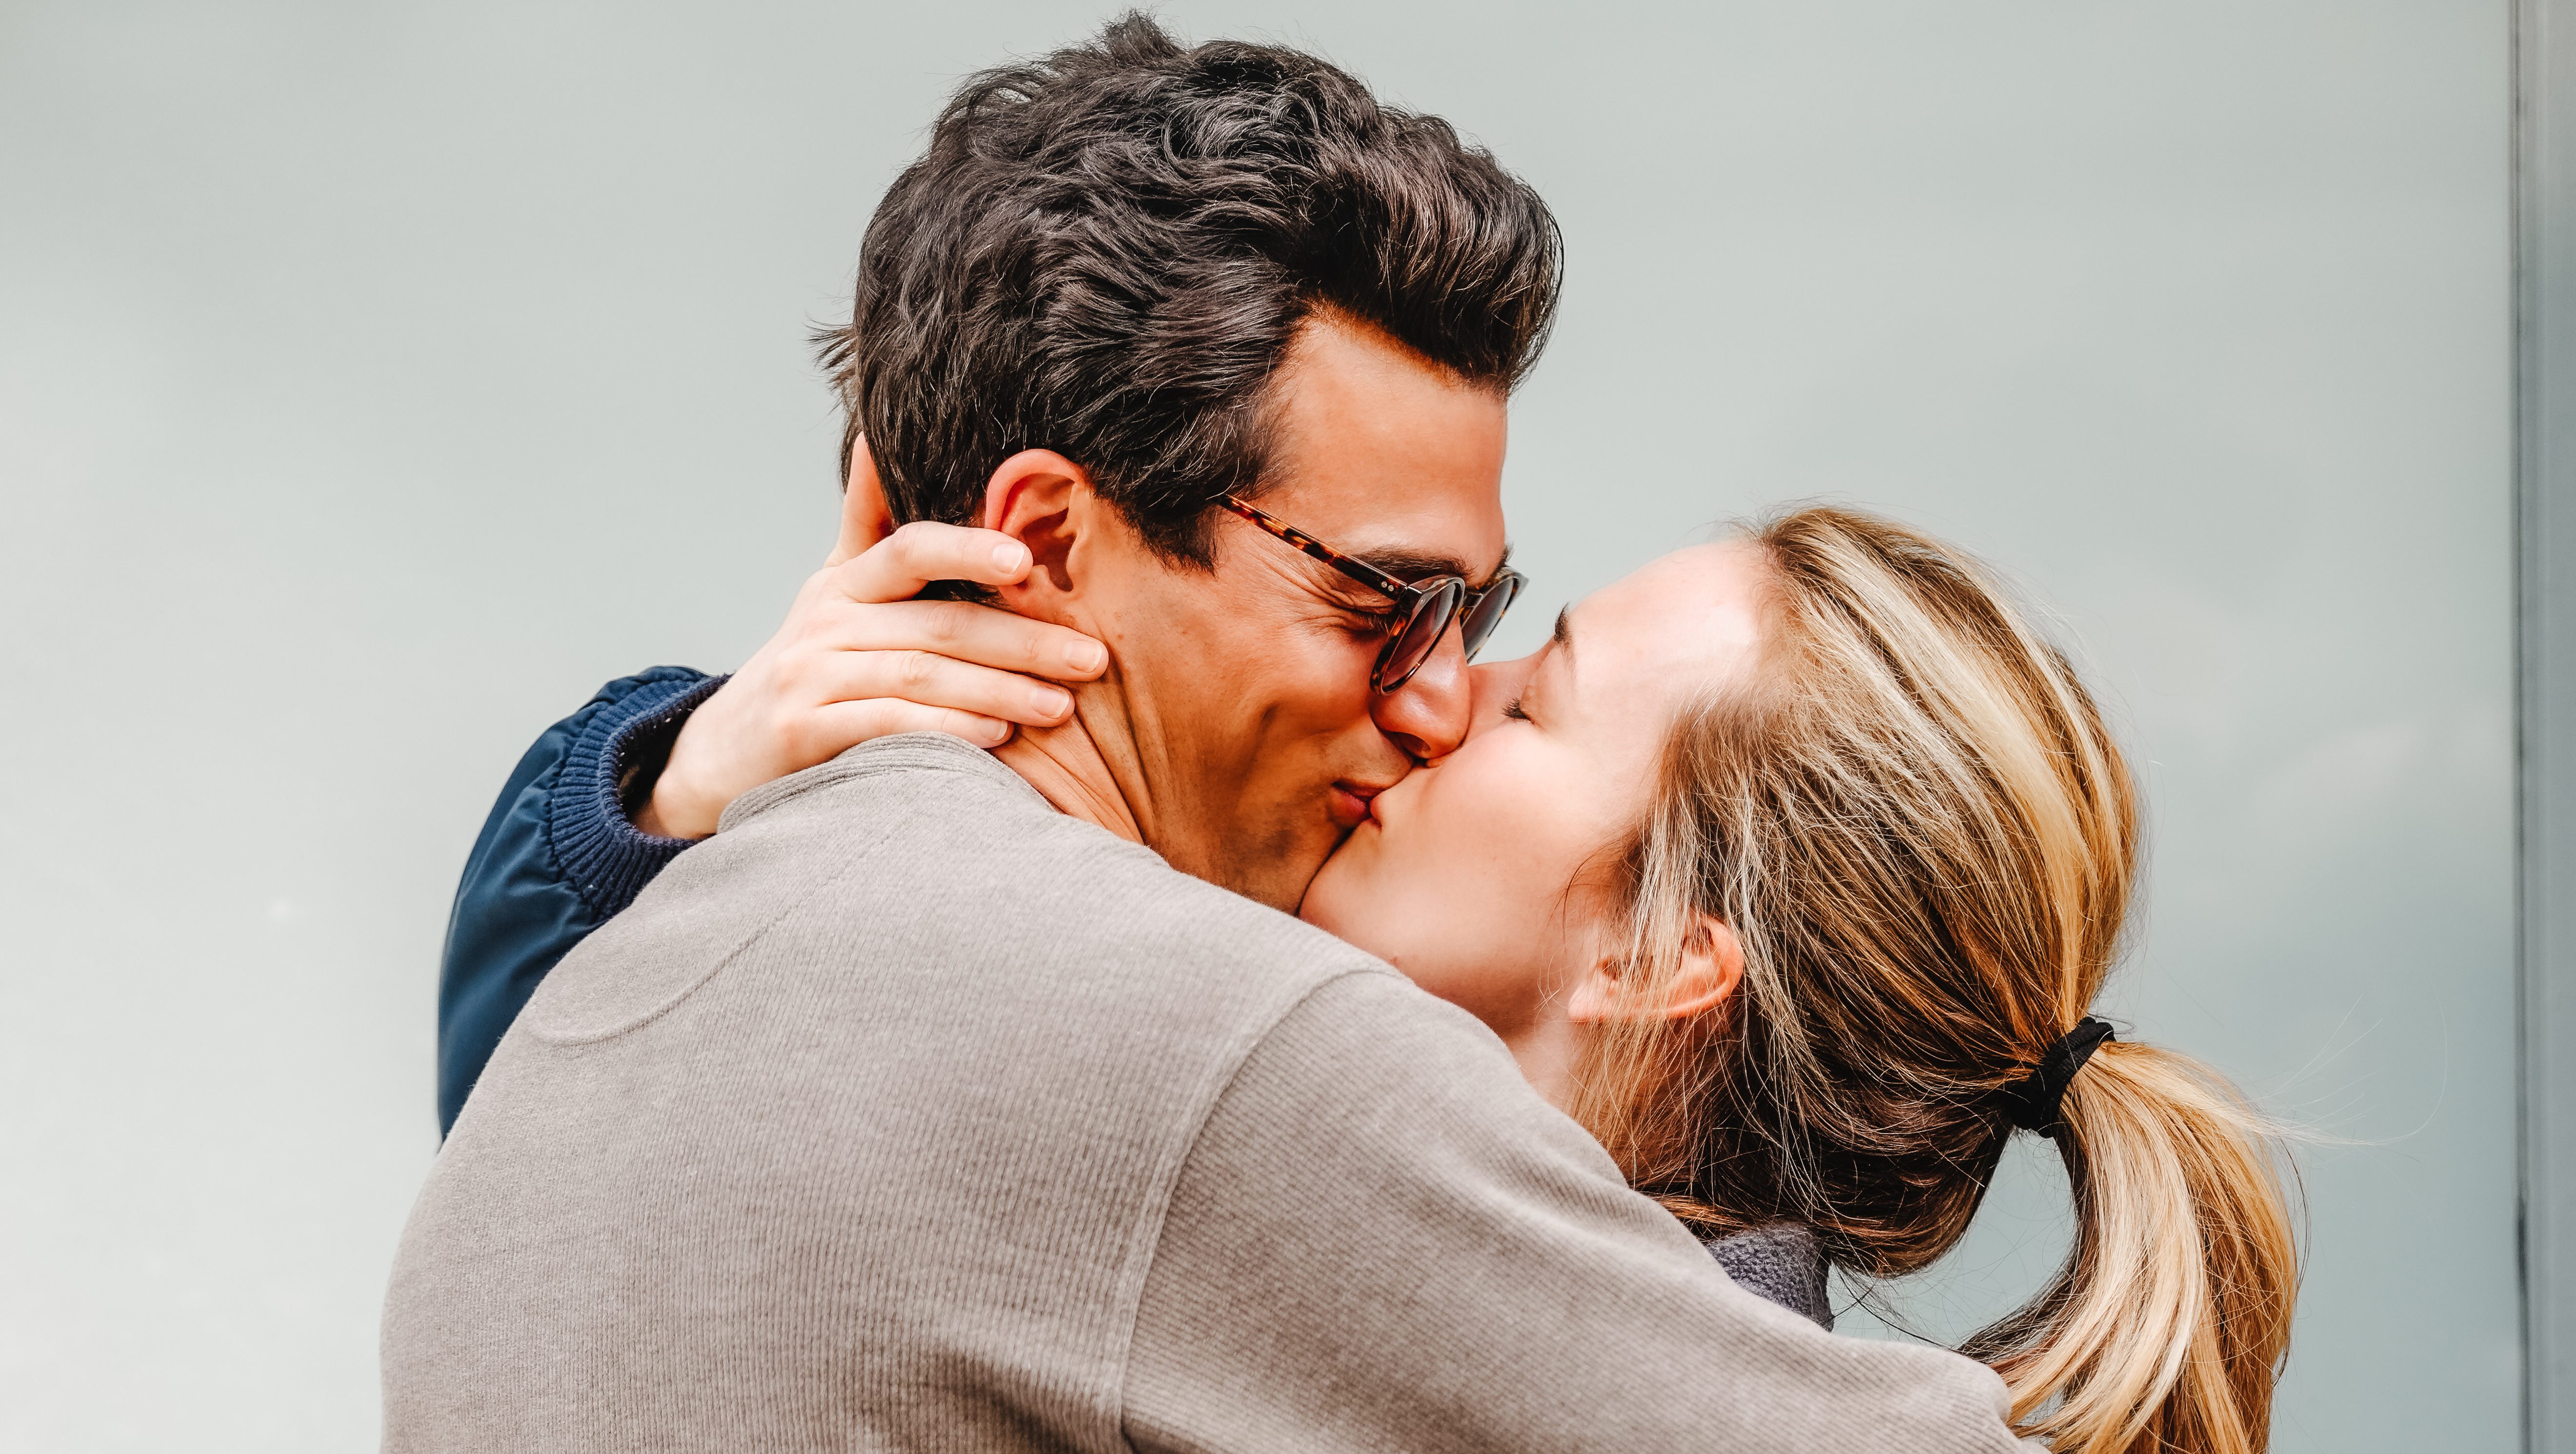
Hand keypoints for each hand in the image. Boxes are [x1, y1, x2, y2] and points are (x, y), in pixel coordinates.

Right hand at [635, 522, 1108, 838]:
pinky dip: (946, 730)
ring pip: (918, 676)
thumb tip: (878, 433)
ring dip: (998, 691)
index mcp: (846, 582)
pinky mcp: (802, 733)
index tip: (1024, 556)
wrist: (724, 750)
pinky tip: (998, 738)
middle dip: (1022, 639)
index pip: (910, 549)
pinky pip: (888, 726)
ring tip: (1062, 705)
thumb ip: (868, 519)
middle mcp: (826, 621)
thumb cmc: (809, 663)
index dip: (966, 547)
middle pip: (937, 624)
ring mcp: (811, 677)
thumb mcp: (834, 586)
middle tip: (1092, 655)